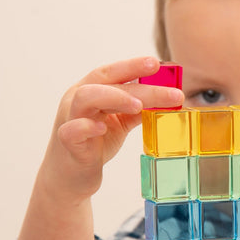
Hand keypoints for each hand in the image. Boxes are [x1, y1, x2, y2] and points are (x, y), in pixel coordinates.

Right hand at [43, 56, 183, 201]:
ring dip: (114, 97)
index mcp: (91, 91)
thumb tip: (166, 99)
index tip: (156, 63)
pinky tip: (102, 128)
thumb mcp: (119, 123)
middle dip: (138, 83)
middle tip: (172, 92)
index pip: (112, 73)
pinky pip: (72, 130)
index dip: (133, 66)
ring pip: (85, 98)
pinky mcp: (67, 143)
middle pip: (105, 83)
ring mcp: (70, 120)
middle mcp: (78, 101)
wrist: (70, 176)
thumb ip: (137, 110)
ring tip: (138, 105)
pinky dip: (86, 126)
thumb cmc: (94, 144)